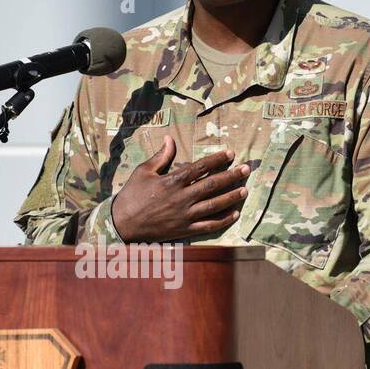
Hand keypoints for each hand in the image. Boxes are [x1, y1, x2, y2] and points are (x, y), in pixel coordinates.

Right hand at [110, 137, 249, 242]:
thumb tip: (170, 138)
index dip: (217, 160)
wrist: (123, 223)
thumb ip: (161, 156)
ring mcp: (185, 215)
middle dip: (232, 176)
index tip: (230, 154)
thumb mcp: (143, 171)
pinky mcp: (185, 230)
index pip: (201, 167)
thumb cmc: (132, 195)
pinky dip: (223, 220)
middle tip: (246, 169)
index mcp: (173, 181)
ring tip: (244, 190)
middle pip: (212, 185)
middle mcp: (182, 198)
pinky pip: (208, 226)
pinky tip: (234, 214)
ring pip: (214, 205)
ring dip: (231, 197)